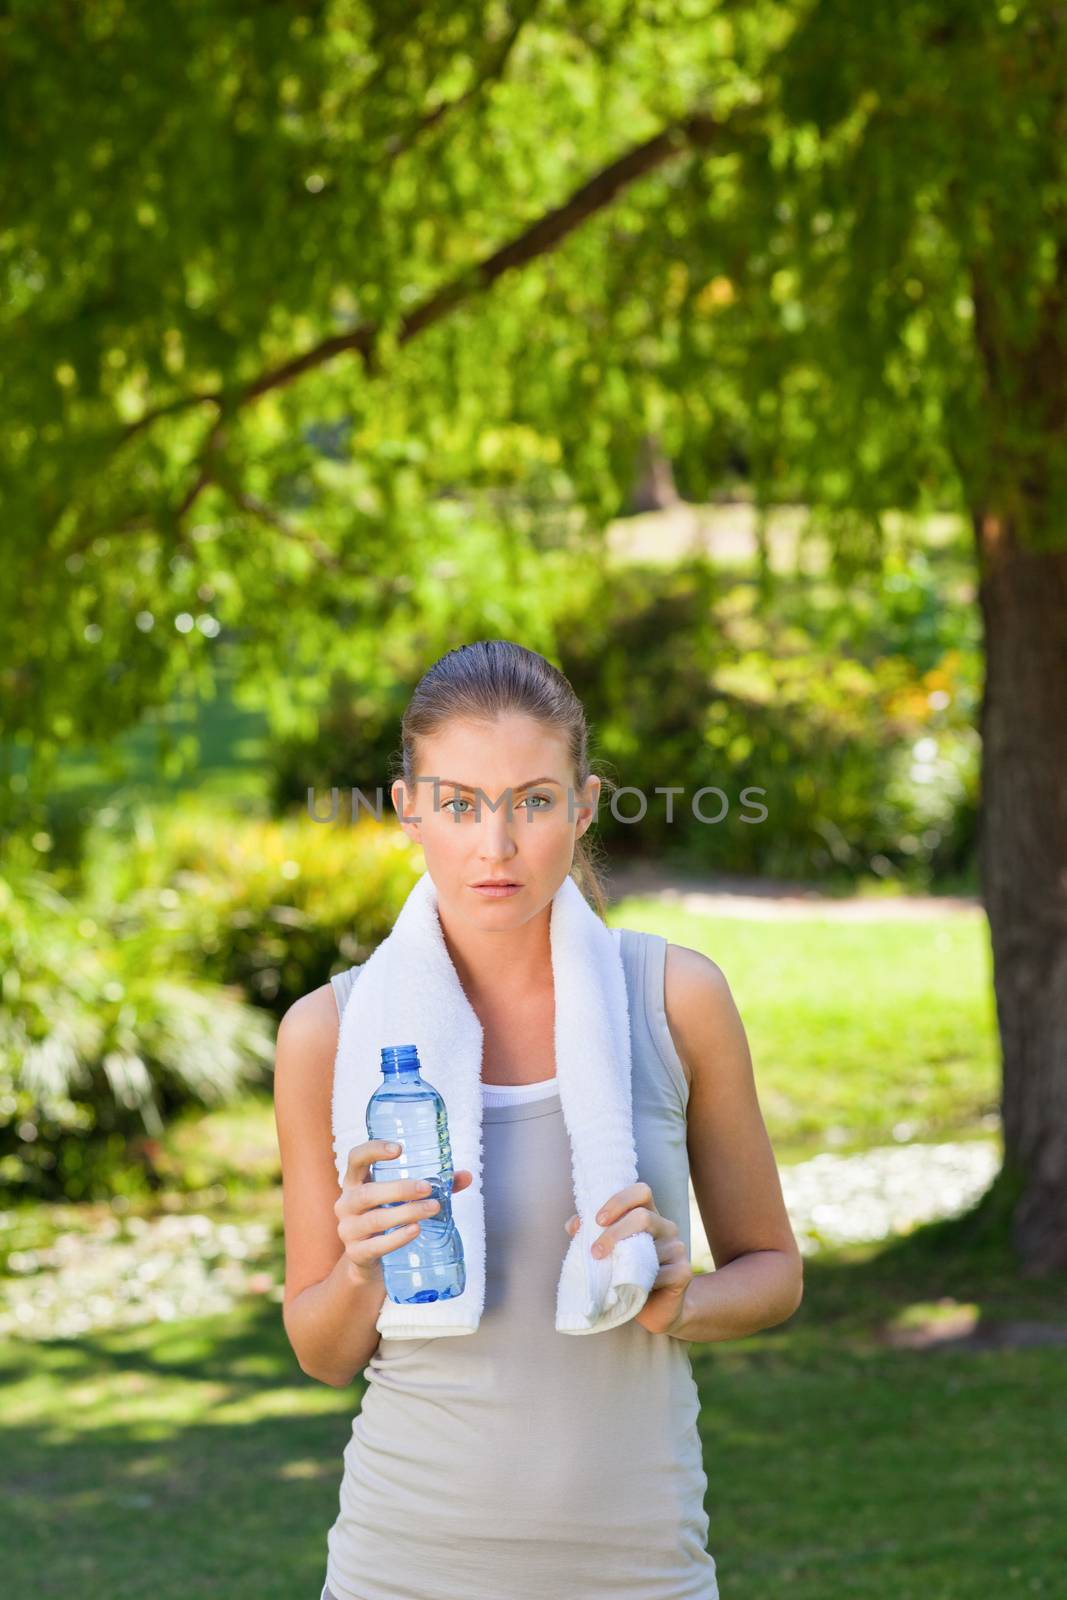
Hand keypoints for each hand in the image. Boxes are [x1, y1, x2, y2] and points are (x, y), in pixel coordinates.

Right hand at [335, 1139, 473, 1286]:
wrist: (366, 1260)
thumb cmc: (388, 1217)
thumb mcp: (402, 1199)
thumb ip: (434, 1185)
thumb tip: (466, 1176)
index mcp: (355, 1182)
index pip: (356, 1159)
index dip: (374, 1150)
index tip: (399, 1149)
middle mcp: (346, 1203)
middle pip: (367, 1192)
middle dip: (400, 1189)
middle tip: (428, 1188)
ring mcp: (349, 1230)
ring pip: (375, 1219)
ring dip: (406, 1212)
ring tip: (432, 1208)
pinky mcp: (356, 1254)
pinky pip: (375, 1246)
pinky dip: (397, 1238)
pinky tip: (415, 1231)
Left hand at [564, 1179, 692, 1335]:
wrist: (654, 1309)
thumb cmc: (626, 1274)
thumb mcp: (608, 1252)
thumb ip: (590, 1234)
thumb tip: (573, 1224)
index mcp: (649, 1214)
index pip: (641, 1191)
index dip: (619, 1200)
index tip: (597, 1220)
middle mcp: (667, 1227)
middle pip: (644, 1217)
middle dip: (615, 1233)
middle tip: (595, 1252)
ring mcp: (678, 1249)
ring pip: (652, 1248)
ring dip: (626, 1263)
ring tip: (610, 1276)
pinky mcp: (684, 1272)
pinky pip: (661, 1273)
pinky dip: (641, 1281)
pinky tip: (630, 1288)